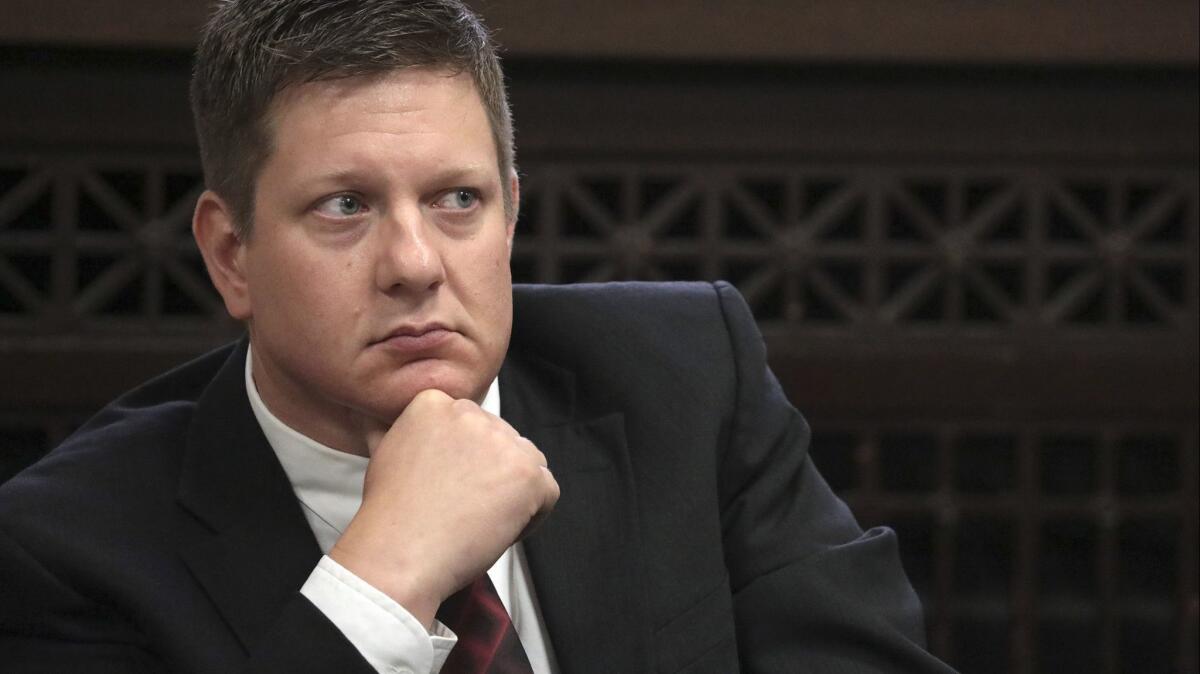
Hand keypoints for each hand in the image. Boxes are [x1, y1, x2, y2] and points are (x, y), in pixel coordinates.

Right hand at [329, 389, 558, 626]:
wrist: (399, 552)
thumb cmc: (390, 515)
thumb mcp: (385, 451)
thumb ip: (406, 431)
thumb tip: (394, 423)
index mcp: (434, 402)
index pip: (472, 423)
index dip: (466, 458)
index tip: (451, 483)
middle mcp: (471, 414)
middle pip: (501, 440)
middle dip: (491, 473)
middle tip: (465, 507)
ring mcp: (503, 442)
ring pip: (528, 462)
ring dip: (513, 490)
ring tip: (480, 519)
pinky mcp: (528, 473)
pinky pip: (547, 492)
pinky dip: (532, 516)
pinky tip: (498, 529)